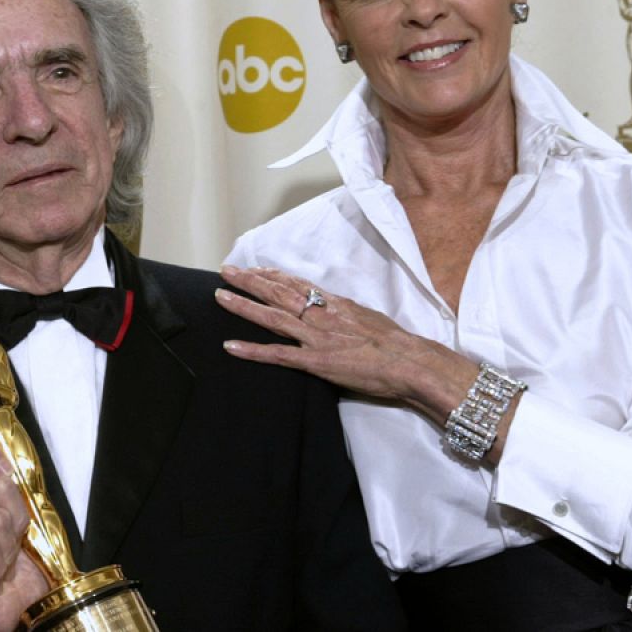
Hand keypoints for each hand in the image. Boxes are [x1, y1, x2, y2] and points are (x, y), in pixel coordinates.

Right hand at [0, 439, 49, 631]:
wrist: (6, 611)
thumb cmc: (17, 571)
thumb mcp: (24, 524)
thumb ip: (15, 493)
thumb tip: (9, 467)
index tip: (5, 471)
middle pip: (1, 486)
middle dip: (18, 521)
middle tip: (11, 548)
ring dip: (9, 548)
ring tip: (0, 565)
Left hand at [215, 265, 476, 423]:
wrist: (411, 362)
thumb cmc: (396, 343)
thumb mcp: (368, 318)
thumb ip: (345, 313)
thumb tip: (334, 310)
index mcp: (335, 304)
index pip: (297, 284)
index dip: (272, 275)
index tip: (255, 269)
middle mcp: (321, 315)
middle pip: (278, 292)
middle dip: (250, 280)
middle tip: (226, 270)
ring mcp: (316, 337)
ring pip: (271, 316)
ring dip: (243, 305)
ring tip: (219, 295)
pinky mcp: (315, 362)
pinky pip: (277, 355)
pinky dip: (251, 350)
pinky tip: (230, 345)